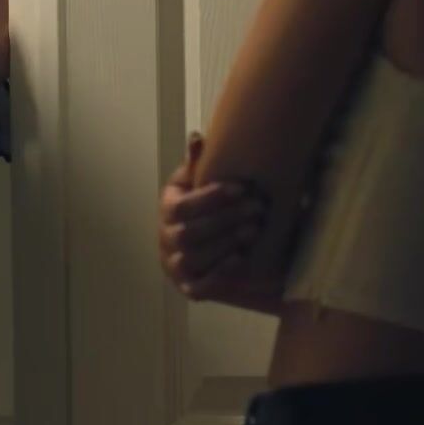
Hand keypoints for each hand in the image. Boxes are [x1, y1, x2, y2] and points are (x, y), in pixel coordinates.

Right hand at [158, 133, 286, 312]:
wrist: (192, 246)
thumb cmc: (199, 208)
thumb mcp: (194, 183)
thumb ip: (196, 163)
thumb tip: (197, 137)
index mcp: (167, 209)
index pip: (182, 206)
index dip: (210, 197)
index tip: (241, 187)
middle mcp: (166, 239)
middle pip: (190, 233)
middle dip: (225, 220)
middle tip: (257, 208)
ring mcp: (175, 265)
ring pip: (194, 257)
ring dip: (224, 244)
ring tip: (253, 231)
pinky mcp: (189, 287)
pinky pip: (200, 286)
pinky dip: (219, 274)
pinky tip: (240, 259)